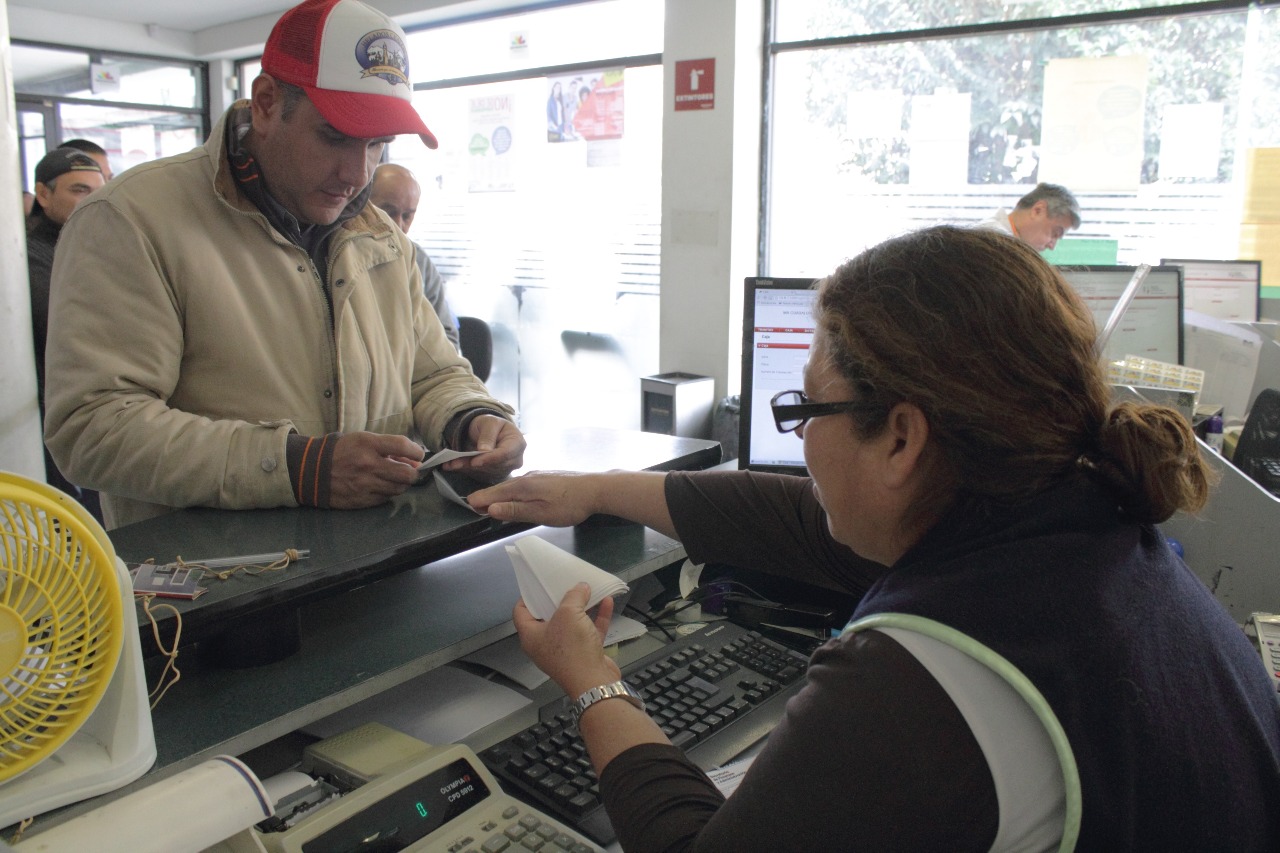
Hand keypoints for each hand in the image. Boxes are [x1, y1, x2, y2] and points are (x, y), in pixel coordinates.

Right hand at [328, 432, 423, 508]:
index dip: (416, 451)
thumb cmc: (341, 451)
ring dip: (402, 483)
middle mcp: (368, 465)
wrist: (312, 471)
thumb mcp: (362, 440)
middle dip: (413, 473)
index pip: (402, 445)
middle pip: (406, 474)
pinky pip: (386, 498)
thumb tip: (411, 459)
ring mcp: (365, 484)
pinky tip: (382, 486)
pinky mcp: (362, 500)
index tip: (419, 454)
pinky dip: (389, 492)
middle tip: (411, 471)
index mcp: (368, 444)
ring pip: (399, 488)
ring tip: (396, 478)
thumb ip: (387, 448)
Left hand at [443, 415, 525, 480]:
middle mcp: (514, 459)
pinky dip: (463, 470)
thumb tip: (484, 450)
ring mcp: (504, 469)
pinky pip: (477, 475)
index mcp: (518, 443)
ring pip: (484, 472)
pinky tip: (451, 466)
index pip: (505, 454)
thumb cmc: (491, 425)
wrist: (486, 431)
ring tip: (450, 463)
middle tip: (456, 463)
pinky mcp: (493, 475)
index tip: (475, 461)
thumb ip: (488, 435)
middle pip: (495, 466)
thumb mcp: (490, 422)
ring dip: (466, 468)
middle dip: (474, 465)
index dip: (490, 458)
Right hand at [468, 470, 599, 524]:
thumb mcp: (541, 513)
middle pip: (501, 488)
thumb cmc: (570, 504)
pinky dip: (514, 492)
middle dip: (487, 497)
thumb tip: (490, 509)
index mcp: (523, 486)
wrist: (596, 489)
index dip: (480, 501)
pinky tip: (516, 498)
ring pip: (513, 486)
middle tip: (475, 507)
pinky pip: (523, 485)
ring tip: (491, 505)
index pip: (494, 493)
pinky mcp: (546, 477)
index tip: (469, 507)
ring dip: (501, 495)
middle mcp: (527, 477)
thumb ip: (515, 511)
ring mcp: (537, 476)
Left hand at [514, 583, 620, 696]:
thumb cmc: (572, 648)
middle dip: (558, 599)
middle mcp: (545, 644)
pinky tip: (606, 602)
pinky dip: (597, 617)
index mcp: (531, 636)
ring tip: (587, 589)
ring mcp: (565, 650)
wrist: (593, 682)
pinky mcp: (584, 653)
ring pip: (572, 623)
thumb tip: (581, 587)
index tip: (538, 585)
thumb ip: (574, 596)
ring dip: (581, 607)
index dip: (527, 597)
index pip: (521, 613)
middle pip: (548, 617)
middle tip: (565, 583)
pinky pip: (589, 630)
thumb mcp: (569, 614)